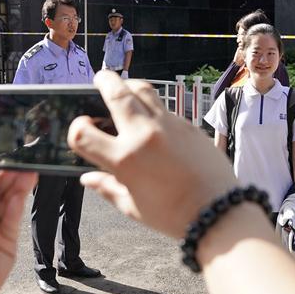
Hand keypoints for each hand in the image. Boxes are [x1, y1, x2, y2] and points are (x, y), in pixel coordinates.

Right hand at [69, 71, 237, 238]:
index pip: (83, 133)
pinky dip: (154, 108)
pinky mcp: (188, 125)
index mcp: (124, 159)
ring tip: (126, 88)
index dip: (76, 129)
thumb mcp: (132, 207)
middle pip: (116, 93)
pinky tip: (153, 119)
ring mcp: (168, 126)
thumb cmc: (173, 215)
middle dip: (104, 80)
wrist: (218, 211)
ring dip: (130, 85)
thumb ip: (107, 188)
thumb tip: (88, 178)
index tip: (82, 129)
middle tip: (101, 78)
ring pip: (144, 90)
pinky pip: (165, 108)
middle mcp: (143, 136)